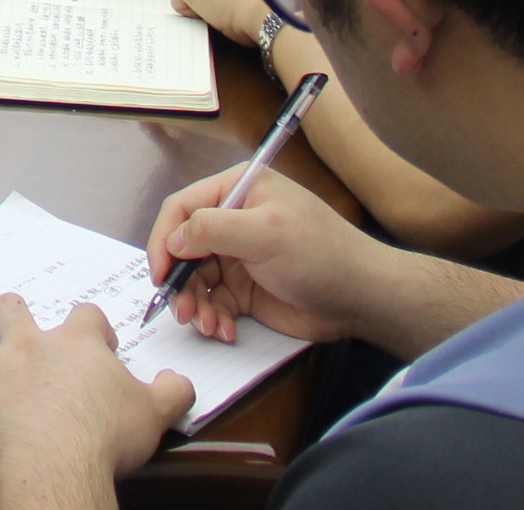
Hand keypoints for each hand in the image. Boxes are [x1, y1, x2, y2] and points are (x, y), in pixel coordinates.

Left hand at [0, 296, 191, 507]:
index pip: (86, 315)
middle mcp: (28, 345)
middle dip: (15, 316)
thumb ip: (173, 391)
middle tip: (24, 338)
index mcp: (76, 344)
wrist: (54, 467)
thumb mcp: (156, 414)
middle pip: (13, 308)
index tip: (100, 348)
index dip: (94, 328)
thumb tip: (179, 381)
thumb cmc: (105, 438)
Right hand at [146, 163, 386, 347]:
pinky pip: (216, 303)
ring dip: (196, 305)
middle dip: (181, 282)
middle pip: (185, 249)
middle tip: (182, 312)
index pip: (182, 208)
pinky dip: (215, 318)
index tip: (160, 275)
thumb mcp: (264, 233)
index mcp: (238, 191)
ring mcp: (240, 257)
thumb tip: (173, 241)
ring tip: (208, 327)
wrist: (363, 297)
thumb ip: (212, 229)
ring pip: (197, 280)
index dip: (164, 240)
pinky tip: (226, 331)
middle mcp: (234, 221)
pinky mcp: (248, 290)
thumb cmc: (319, 253)